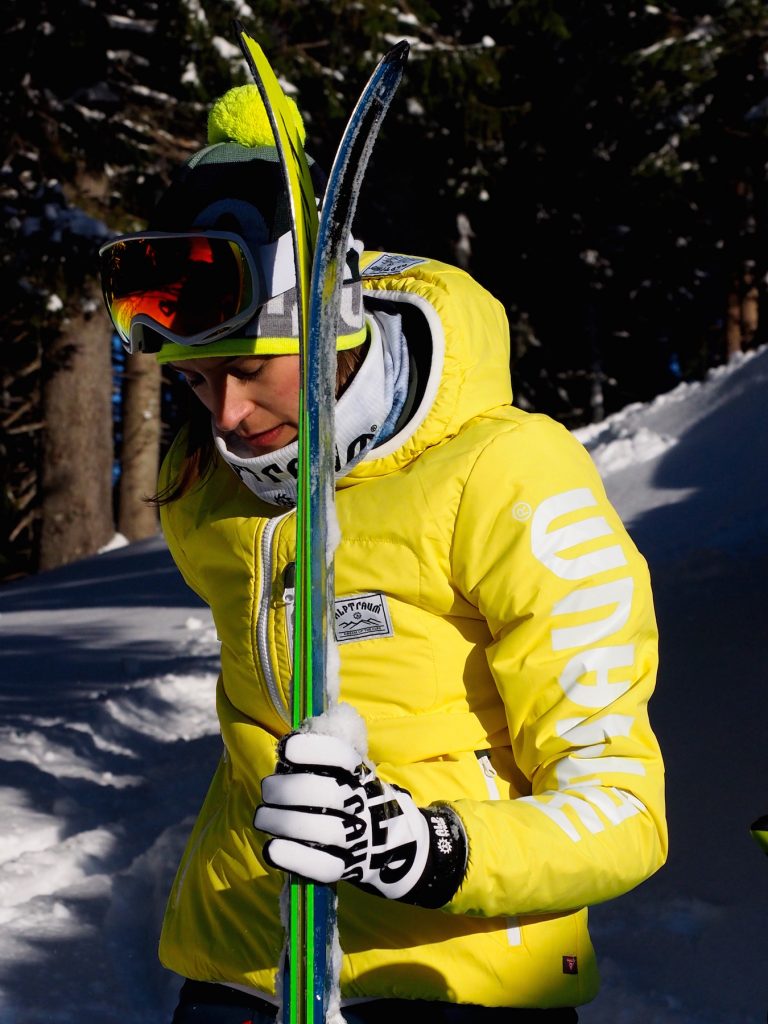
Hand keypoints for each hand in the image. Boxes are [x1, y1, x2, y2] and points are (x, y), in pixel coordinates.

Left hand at [254, 731, 466, 907]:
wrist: (382, 840)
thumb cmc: (346, 795)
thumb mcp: (342, 771)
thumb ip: (317, 761)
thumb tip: (284, 752)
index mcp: (359, 773)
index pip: (341, 756)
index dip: (312, 750)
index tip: (286, 750)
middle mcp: (362, 803)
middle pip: (328, 794)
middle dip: (288, 790)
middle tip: (267, 788)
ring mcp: (357, 838)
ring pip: (323, 830)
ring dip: (283, 822)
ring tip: (261, 817)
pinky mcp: (346, 868)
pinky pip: (323, 866)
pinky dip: (294, 858)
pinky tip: (271, 849)